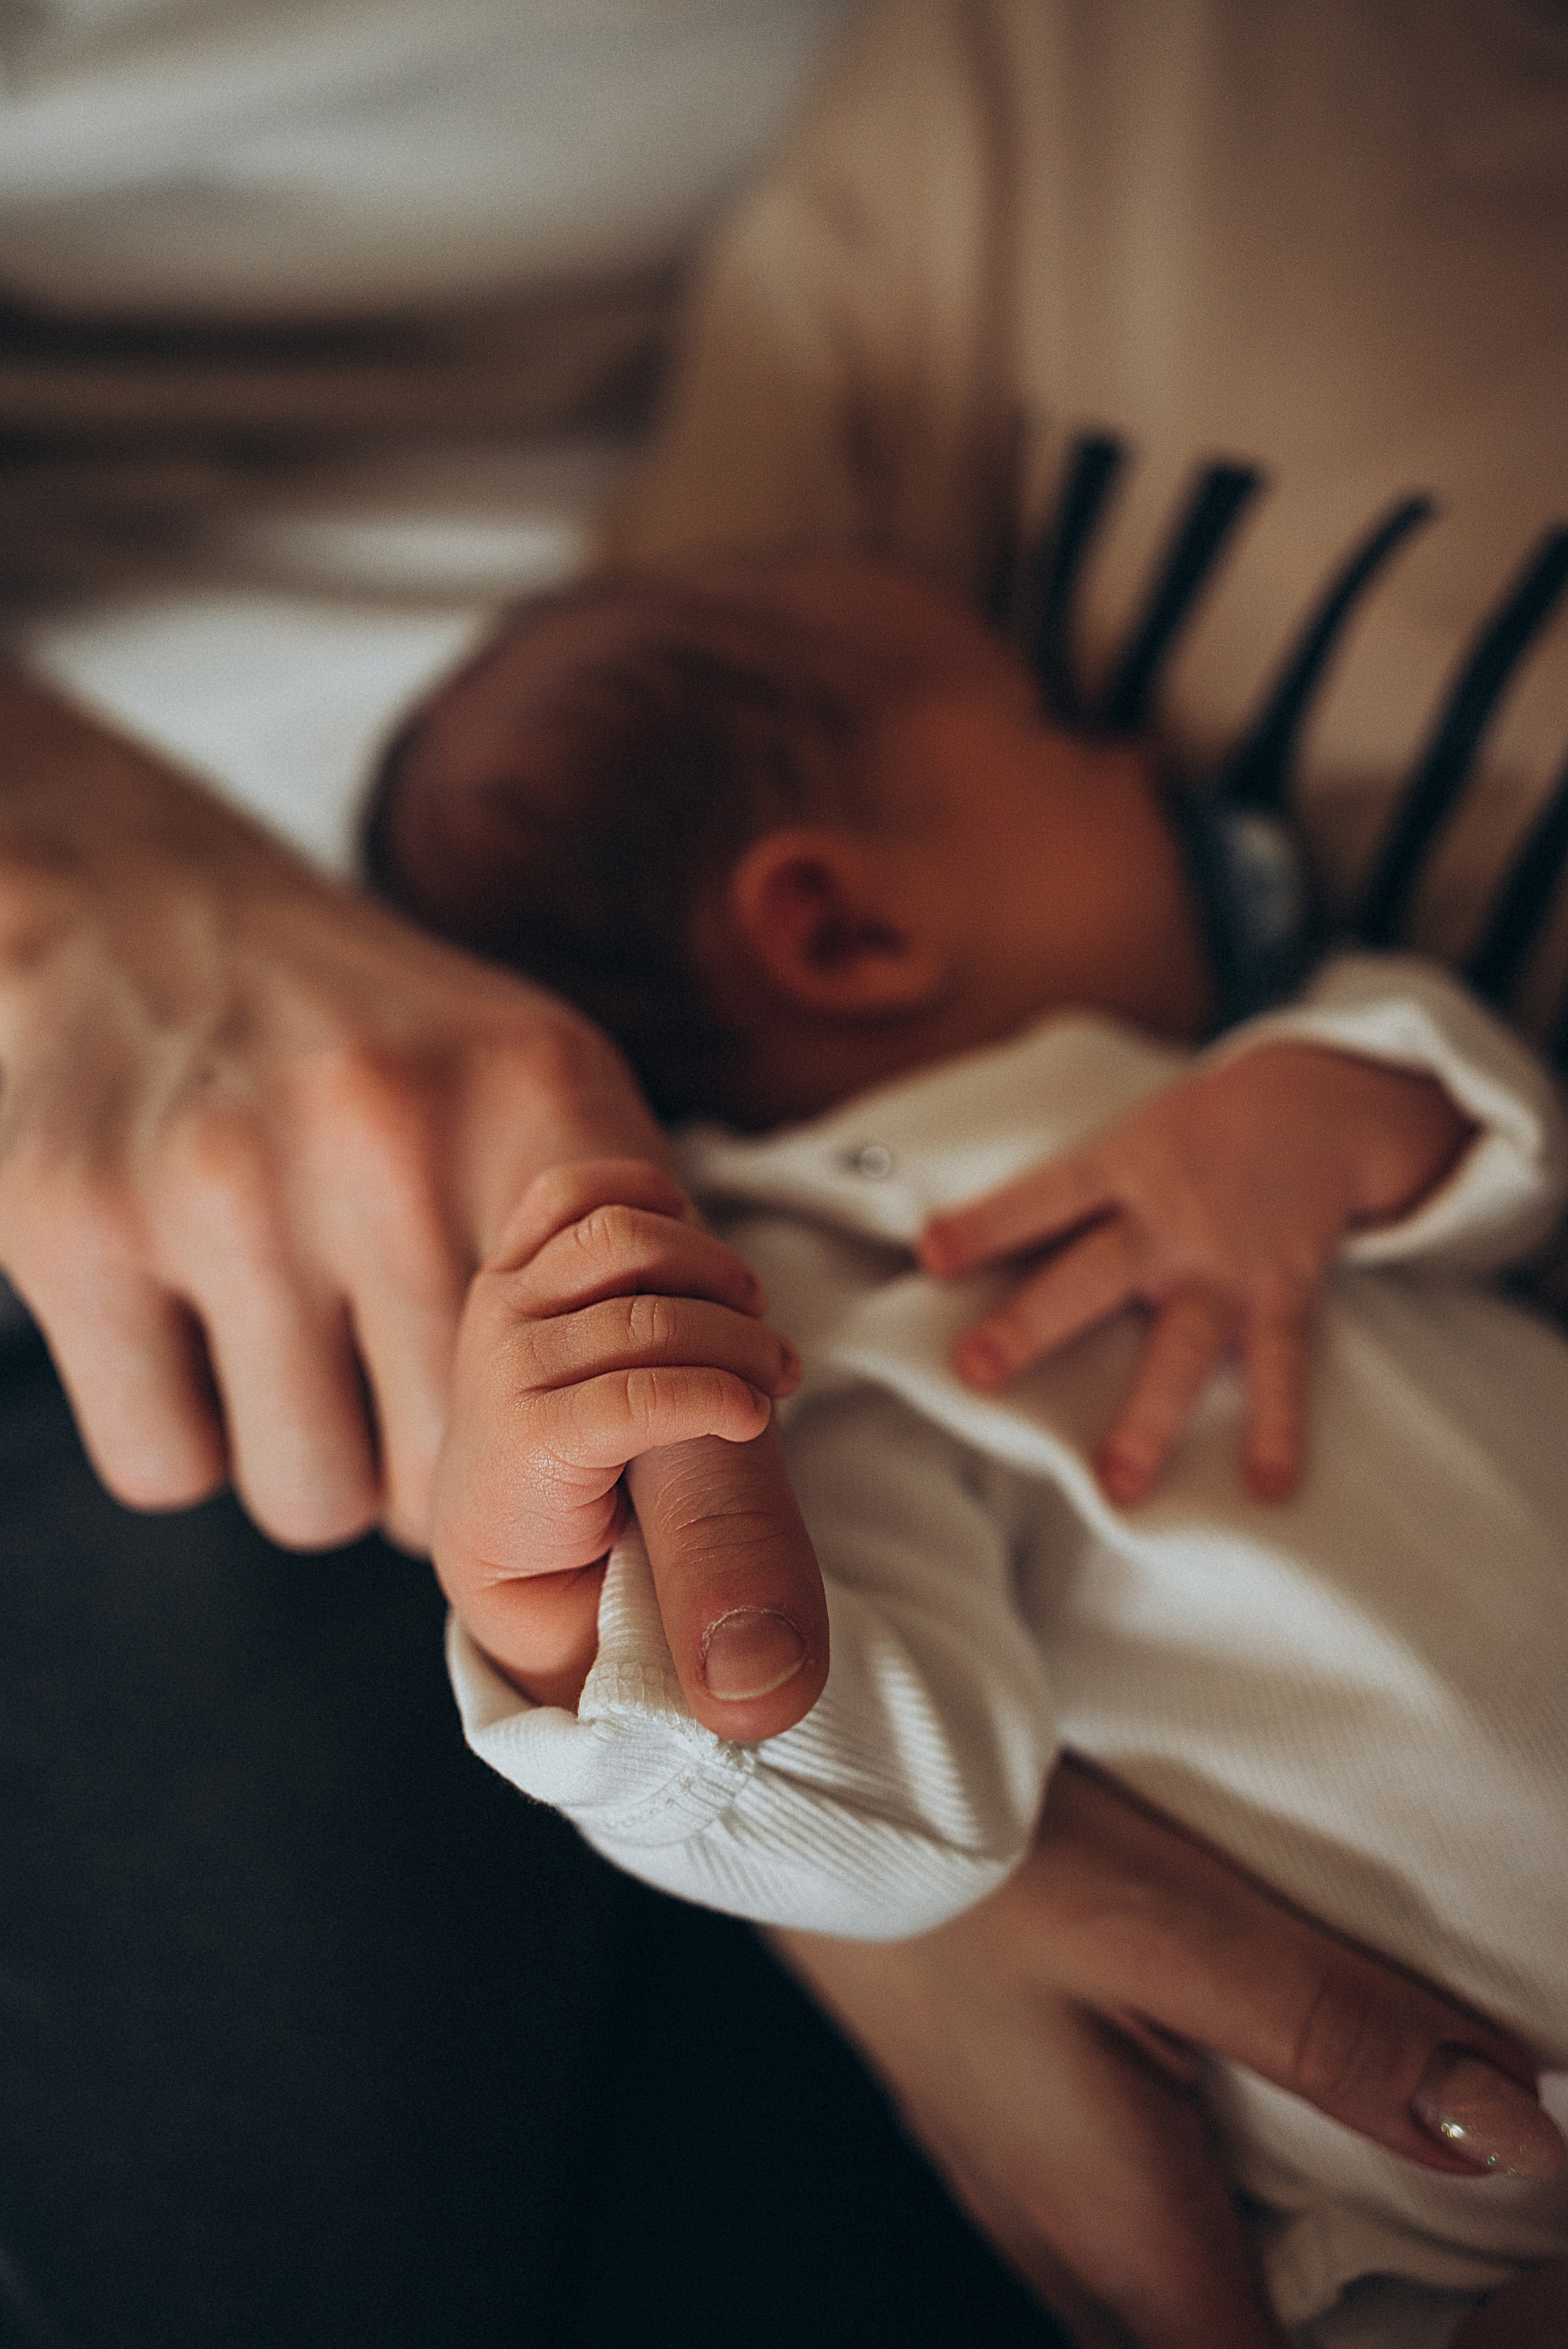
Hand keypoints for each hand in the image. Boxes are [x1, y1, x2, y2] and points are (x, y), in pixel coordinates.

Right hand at [0, 678, 827, 1735]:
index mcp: (534, 1092)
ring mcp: (226, 1184)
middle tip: (413, 1377)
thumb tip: (743, 1423)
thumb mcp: (532, 1080)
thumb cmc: (369, 1031)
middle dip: (450, 1461)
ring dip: (319, 1461)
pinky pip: (171, 1469)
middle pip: (463, 1476)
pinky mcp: (77, 1228)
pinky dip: (189, 1437)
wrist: (137, 903)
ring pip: (318, 1501)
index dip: (673, 1462)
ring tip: (302, 1343)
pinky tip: (196, 1334)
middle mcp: (388, 1135)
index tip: (717, 1550)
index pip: (646, 1362)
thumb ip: (636, 1246)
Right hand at [432, 1158, 829, 1736]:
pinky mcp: (532, 1440)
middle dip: (716, 1270)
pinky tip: (749, 1417)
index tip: (714, 1251)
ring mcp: (507, 1375)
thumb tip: (732, 1270)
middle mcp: (499, 1317)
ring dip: (739, 1342)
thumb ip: (632, 1301)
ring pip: (651, 1319)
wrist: (527, 1585)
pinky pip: (648, 1396)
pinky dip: (717, 1399)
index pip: (574, 1193)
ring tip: (777, 1377)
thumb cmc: (581, 1467)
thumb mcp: (597, 1360)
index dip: (657, 1199)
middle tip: (763, 1318)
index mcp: (509, 1284)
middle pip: (628, 1239)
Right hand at [773, 1756, 1564, 2348]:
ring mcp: (1019, 2202)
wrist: (804, 1794)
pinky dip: (1208, 2233)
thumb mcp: (1185, 1926)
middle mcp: (1066, 2251)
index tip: (1466, 2295)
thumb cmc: (980, 1859)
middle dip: (1330, 2326)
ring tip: (1364, 2210)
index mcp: (1130, 2238)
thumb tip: (1517, 2128)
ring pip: (1169, 2312)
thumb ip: (1347, 2038)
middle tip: (1435, 2255)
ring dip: (1267, 2287)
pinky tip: (1240, 2142)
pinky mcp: (997, 2141)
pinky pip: (1123, 2250)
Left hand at [920, 1044, 1472, 1502]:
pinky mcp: (1283, 1295)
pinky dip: (1278, 1429)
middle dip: (1034, 1323)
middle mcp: (1168, 1222)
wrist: (1313, 1107)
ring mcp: (1226, 1265)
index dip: (987, 1223)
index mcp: (1120, 1170)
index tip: (931, 1254)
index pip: (1044, 1196)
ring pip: (1182, 1345)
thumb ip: (1066, 1200)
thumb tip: (951, 1249)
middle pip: (1093, 1275)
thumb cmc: (1191, 1138)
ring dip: (1149, 1417)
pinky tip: (1269, 1485)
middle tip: (978, 1369)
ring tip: (1117, 1483)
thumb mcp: (1127, 1140)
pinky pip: (1278, 1368)